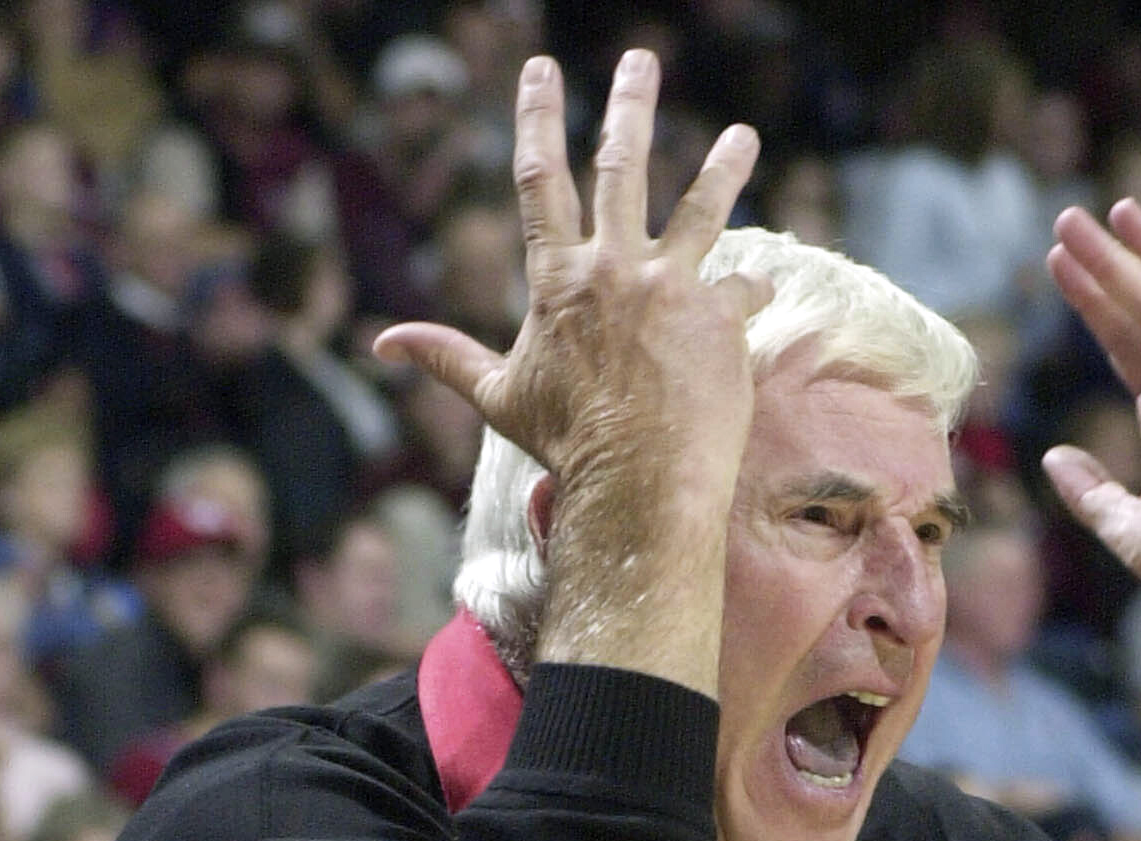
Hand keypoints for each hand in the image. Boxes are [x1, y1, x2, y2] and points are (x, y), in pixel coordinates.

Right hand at [373, 52, 771, 689]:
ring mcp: (672, 286)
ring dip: (724, 166)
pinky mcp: (720, 316)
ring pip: (702, 207)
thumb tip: (381, 343)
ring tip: (743, 137)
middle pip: (621, 164)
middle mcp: (615, 266)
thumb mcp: (498, 396)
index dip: (535, 117)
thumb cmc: (565, 443)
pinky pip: (742, 288)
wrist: (638, 480)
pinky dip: (748, 289)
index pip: (539, 178)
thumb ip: (446, 357)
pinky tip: (759, 286)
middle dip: (629, 104)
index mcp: (557, 278)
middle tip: (641, 59)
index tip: (539, 69)